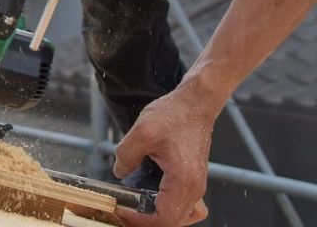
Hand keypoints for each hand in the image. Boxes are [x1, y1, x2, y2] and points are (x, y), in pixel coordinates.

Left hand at [113, 88, 215, 225]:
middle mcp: (195, 188)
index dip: (139, 220)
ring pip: (180, 217)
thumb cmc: (175, 114)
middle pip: (171, 222)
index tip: (121, 209)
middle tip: (124, 210)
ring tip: (136, 207)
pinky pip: (186, 207)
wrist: (196, 103)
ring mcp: (197, 186)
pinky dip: (172, 209)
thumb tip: (119, 172)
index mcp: (183, 181)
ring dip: (158, 217)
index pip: (163, 219)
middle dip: (144, 221)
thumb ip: (126, 155)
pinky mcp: (194, 180)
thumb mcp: (143, 131)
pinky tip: (155, 198)